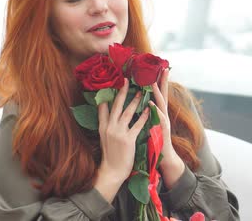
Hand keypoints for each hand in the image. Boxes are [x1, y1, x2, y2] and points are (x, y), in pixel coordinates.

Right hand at [94, 79, 149, 201]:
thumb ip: (105, 122)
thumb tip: (103, 107)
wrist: (112, 171)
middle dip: (121, 92)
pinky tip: (149, 109)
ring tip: (140, 92)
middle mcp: (109, 128)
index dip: (107, 94)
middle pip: (116, 106)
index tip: (111, 82)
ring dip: (134, 101)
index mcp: (103, 127)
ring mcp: (118, 133)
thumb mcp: (103, 137)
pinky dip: (143, 117)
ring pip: (127, 113)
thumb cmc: (110, 154)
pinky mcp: (128, 140)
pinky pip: (137, 125)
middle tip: (126, 80)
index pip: (102, 107)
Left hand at [150, 69, 184, 187]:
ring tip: (152, 82)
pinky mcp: (163, 129)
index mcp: (159, 112)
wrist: (164, 157)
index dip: (159, 81)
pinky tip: (151, 103)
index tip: (159, 68)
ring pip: (161, 104)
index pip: (159, 93)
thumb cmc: (155, 140)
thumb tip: (143, 103)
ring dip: (158, 92)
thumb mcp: (151, 124)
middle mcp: (163, 114)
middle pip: (164, 94)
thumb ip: (148, 113)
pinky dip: (155, 110)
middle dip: (163, 81)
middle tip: (163, 68)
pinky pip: (159, 118)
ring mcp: (164, 121)